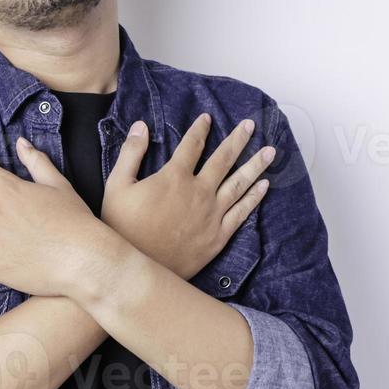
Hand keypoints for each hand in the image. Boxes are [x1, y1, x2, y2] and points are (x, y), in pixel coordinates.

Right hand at [101, 113, 273, 280]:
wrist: (138, 269)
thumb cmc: (123, 227)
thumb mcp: (117, 185)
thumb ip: (131, 153)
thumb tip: (141, 126)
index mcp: (175, 177)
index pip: (192, 145)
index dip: (200, 130)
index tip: (207, 118)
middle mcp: (199, 192)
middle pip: (223, 159)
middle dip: (237, 140)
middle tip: (250, 125)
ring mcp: (212, 215)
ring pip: (239, 184)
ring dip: (255, 165)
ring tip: (271, 152)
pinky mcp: (218, 236)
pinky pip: (241, 212)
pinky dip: (254, 198)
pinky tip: (264, 186)